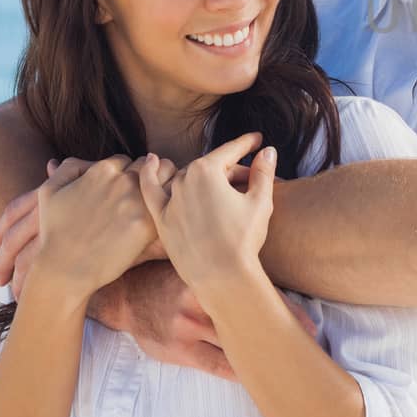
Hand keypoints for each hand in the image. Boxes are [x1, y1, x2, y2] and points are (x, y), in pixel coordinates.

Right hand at [32, 155, 168, 296]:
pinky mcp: (147, 223)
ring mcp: (136, 201)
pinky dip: (169, 206)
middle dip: (149, 176)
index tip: (128, 188)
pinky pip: (168, 205)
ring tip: (161, 201)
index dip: (127, 173)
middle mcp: (122, 180)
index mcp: (103, 170)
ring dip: (164, 186)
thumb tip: (78, 160)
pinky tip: (165, 217)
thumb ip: (65, 168)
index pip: (127, 161)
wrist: (64, 268)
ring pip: (166, 179)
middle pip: (150, 166)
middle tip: (148, 194)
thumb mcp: (49, 191)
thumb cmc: (55, 232)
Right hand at [105, 260, 318, 382]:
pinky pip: (216, 365)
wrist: (128, 295)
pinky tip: (257, 375)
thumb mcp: (198, 265)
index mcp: (212, 276)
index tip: (309, 322)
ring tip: (287, 360)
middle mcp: (202, 300)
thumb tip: (267, 273)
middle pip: (250, 319)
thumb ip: (228, 269)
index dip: (285, 309)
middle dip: (279, 331)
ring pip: (235, 344)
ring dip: (261, 352)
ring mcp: (189, 327)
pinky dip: (238, 371)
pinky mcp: (180, 350)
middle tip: (307, 342)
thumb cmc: (172, 277)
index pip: (256, 293)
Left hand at [139, 133, 272, 291]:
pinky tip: (150, 161)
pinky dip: (149, 175)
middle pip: (211, 168)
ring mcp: (170, 199)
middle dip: (230, 169)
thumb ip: (263, 172)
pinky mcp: (160, 219)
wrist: (221, 277)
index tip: (257, 139)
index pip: (230, 151)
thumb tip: (267, 150)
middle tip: (250, 177)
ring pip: (186, 178)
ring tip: (220, 181)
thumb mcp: (260, 201)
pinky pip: (150, 192)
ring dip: (203, 177)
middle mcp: (184, 180)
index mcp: (207, 170)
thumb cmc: (243, 239)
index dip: (247, 143)